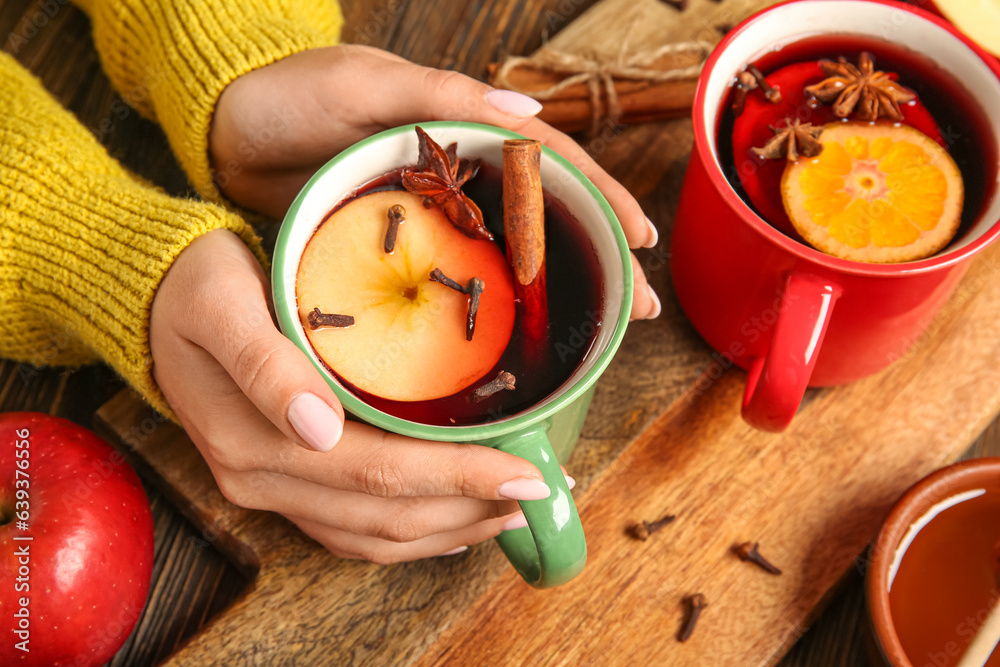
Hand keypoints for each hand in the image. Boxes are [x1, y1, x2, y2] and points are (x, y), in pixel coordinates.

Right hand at [149, 229, 559, 561]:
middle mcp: (260, 477)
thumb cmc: (195, 283)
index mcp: (252, 439)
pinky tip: (449, 528)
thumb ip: (267, 366)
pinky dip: (406, 535)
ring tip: (509, 515)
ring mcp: (268, 486)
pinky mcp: (278, 479)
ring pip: (372, 535)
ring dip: (447, 530)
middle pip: (384, 515)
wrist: (150, 294)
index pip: (377, 473)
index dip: (457, 478)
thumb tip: (319, 428)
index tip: (526, 473)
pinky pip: (349, 530)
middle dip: (469, 509)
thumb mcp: (222, 301)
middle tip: (540, 495)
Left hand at [209, 44, 660, 319]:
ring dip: (548, 294)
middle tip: (632, 310)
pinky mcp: (395, 250)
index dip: (601, 201)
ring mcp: (429, 218)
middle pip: (542, 220)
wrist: (224, 131)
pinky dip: (485, 310)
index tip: (642, 240)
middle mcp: (458, 177)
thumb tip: (526, 111)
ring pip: (504, 258)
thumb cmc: (293, 94)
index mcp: (464, 129)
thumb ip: (439, 94)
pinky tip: (506, 343)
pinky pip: (452, 283)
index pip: (552, 165)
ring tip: (588, 338)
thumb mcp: (365, 85)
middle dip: (592, 260)